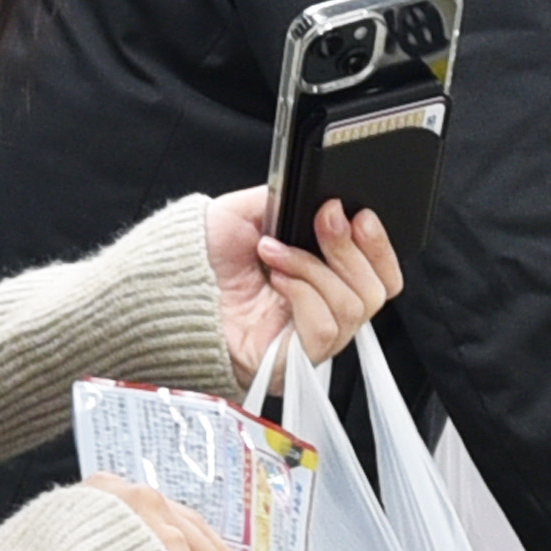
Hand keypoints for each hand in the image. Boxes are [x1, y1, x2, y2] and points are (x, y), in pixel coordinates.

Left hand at [204, 190, 403, 383]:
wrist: (169, 293)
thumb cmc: (202, 263)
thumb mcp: (248, 212)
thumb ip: (290, 199)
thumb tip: (322, 191)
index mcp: (326, 278)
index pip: (382, 272)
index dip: (380, 244)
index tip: (358, 214)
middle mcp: (326, 309)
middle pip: (378, 289)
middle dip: (352, 247)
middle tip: (323, 219)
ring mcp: (314, 337)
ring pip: (354, 305)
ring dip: (314, 268)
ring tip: (274, 252)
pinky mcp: (298, 359)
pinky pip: (326, 327)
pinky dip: (304, 294)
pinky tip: (276, 280)